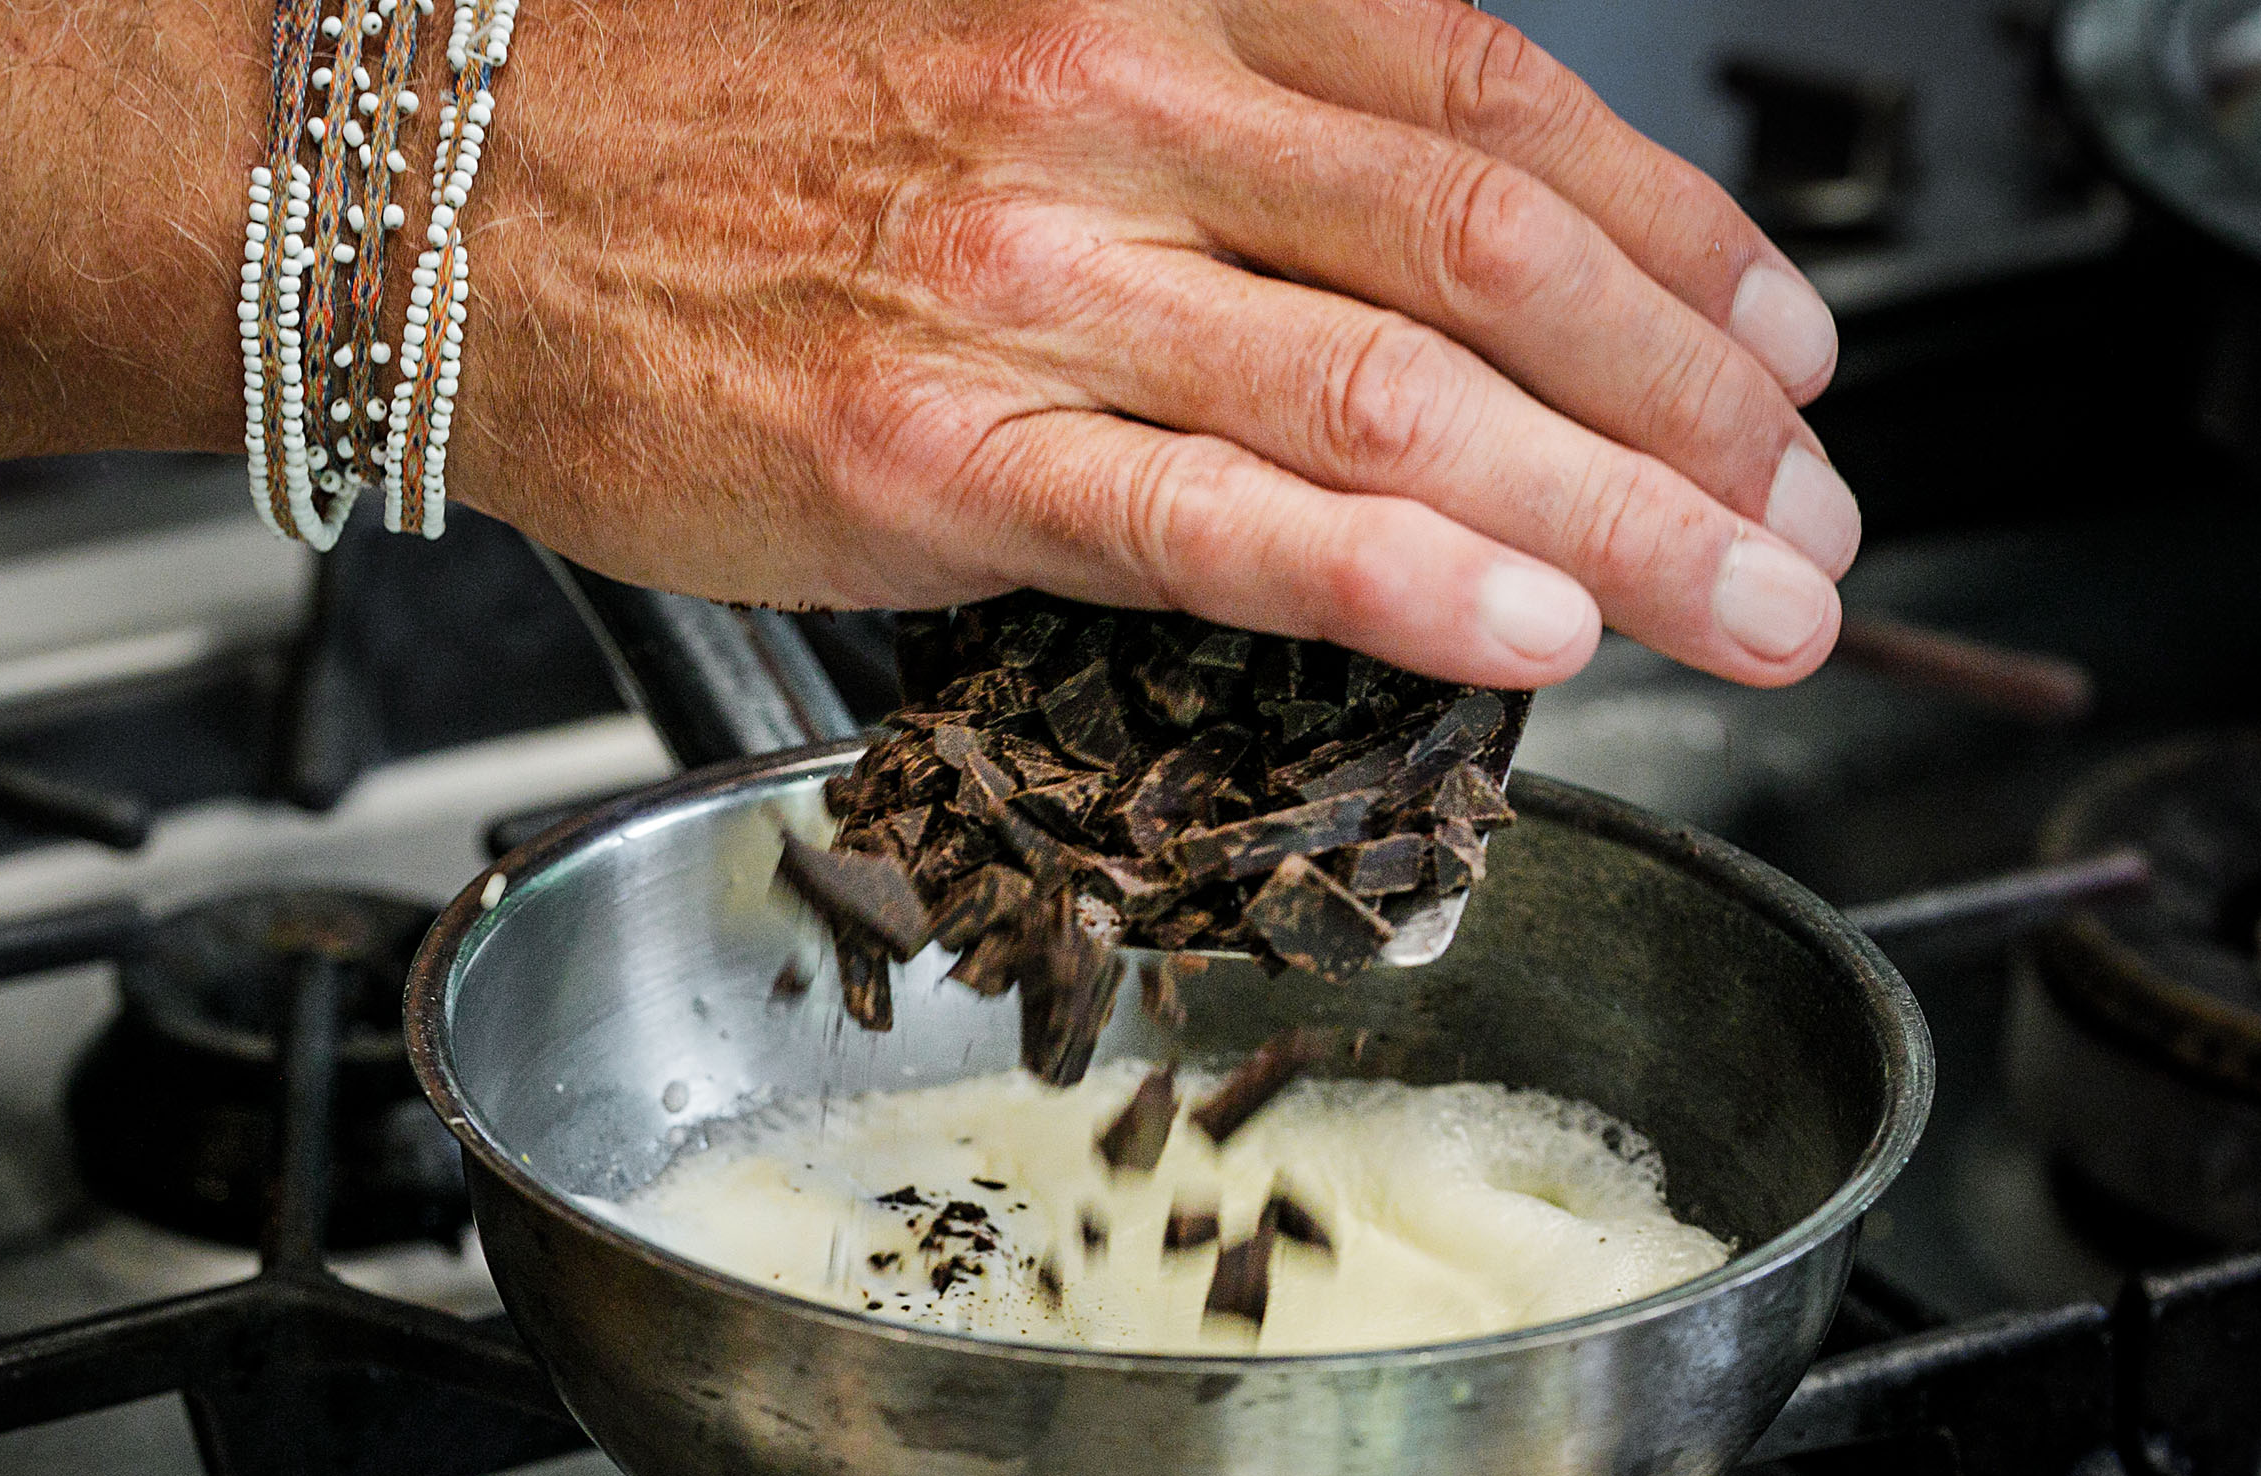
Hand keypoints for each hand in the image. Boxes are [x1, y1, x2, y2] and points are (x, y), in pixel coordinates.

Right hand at [450, 0, 1853, 687]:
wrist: (444, 187)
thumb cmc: (709, 127)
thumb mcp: (993, 46)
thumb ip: (1207, 138)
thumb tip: (1400, 282)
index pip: (1493, 105)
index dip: (1682, 240)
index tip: (1786, 357)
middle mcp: (1114, 107)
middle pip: (1497, 256)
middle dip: (1702, 409)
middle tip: (1816, 522)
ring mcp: (1027, 283)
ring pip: (1395, 394)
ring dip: (1619, 515)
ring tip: (1751, 608)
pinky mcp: (926, 452)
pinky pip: (1209, 518)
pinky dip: (1394, 575)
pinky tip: (1530, 632)